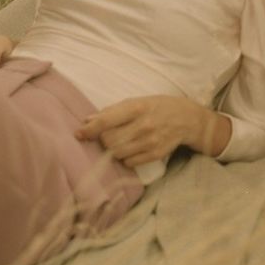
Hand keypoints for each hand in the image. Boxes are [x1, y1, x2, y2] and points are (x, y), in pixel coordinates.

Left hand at [74, 95, 197, 167]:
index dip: (90, 129)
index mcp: (136, 108)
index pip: (106, 121)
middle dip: (103, 139)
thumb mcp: (136, 102)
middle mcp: (143, 125)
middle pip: (109, 140)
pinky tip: (130, 150)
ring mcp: (150, 141)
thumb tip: (88, 120)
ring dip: (113, 150)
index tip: (78, 134)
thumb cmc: (156, 107)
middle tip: (107, 136)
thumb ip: (112, 111)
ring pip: (118, 153)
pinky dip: (125, 158)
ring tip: (119, 142)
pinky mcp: (156, 154)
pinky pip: (130, 162)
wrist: (186, 118)